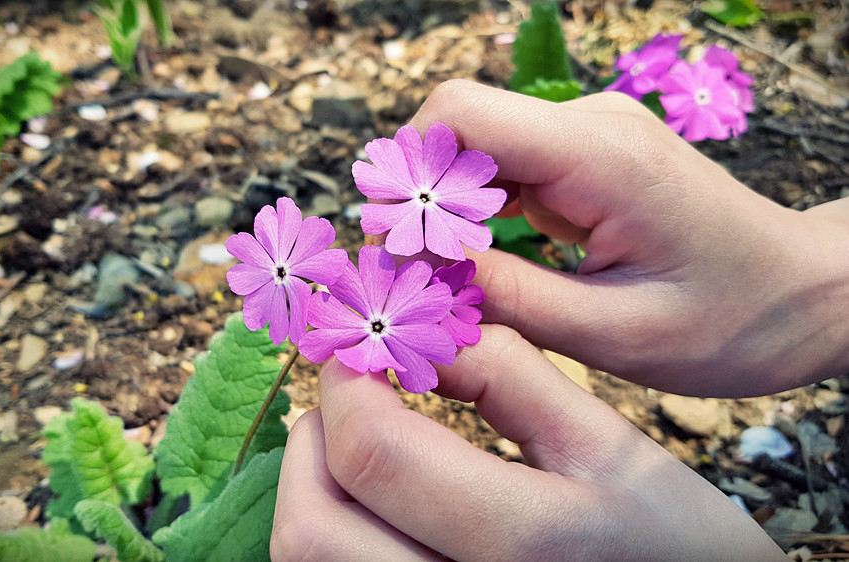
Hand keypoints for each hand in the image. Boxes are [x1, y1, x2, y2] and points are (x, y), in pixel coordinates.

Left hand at [271, 325, 785, 559]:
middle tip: (346, 395)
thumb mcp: (609, 445)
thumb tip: (420, 323)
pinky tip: (369, 503)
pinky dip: (330, 535)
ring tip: (352, 445)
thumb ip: (510, 374)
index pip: (376, 454)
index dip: (346, 384)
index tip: (358, 347)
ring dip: (309, 489)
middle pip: (315, 530)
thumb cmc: (673, 539)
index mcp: (532, 538)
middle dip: (311, 438)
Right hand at [409, 80, 848, 397]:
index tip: (393, 246)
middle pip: (456, 126)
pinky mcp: (583, 161)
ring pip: (473, 150)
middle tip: (407, 273)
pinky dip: (473, 216)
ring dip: (442, 210)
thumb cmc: (729, 321)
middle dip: (415, 197)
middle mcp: (588, 125)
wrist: (804, 294)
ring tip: (439, 279)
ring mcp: (586, 137)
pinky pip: (503, 172)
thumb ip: (508, 298)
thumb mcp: (614, 334)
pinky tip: (475, 265)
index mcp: (599, 155)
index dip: (405, 173)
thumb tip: (418, 273)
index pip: (460, 114)